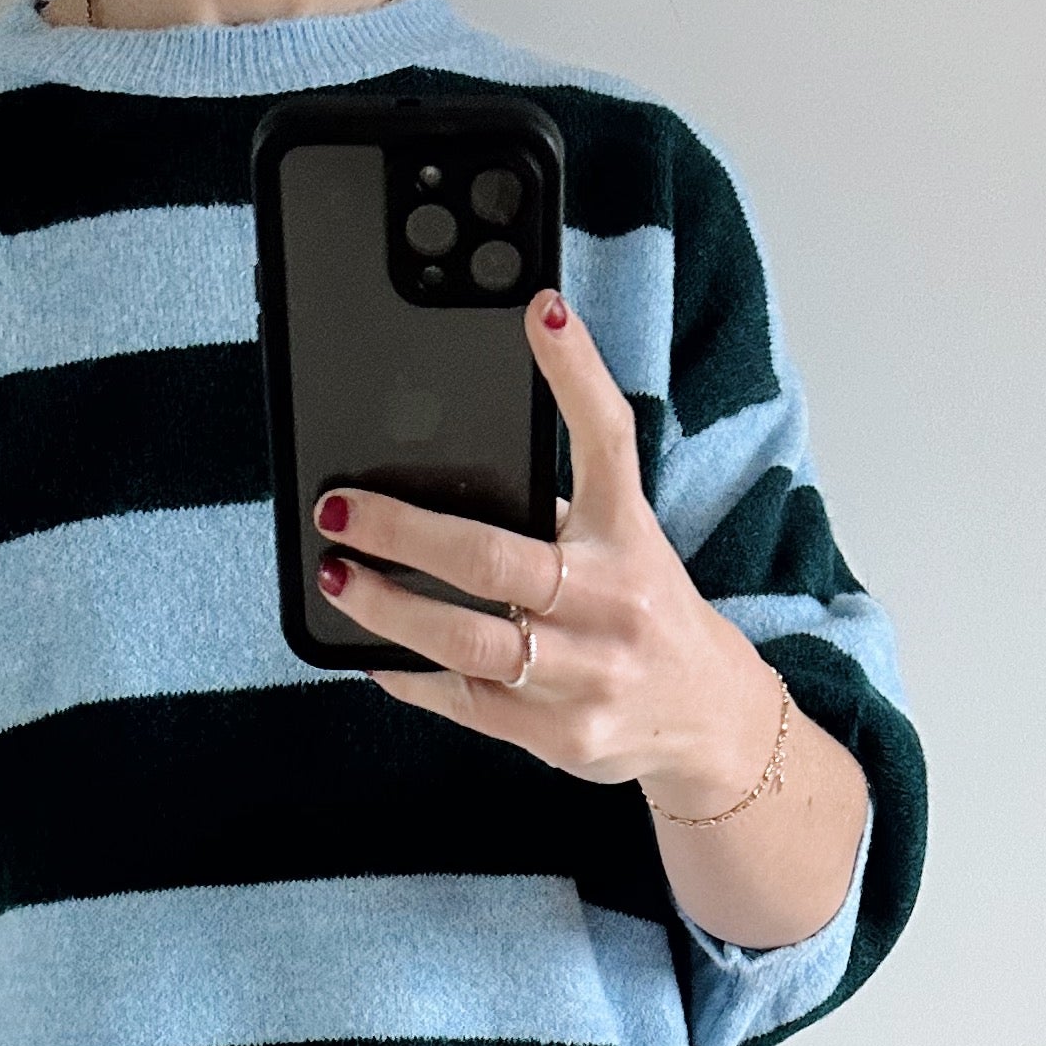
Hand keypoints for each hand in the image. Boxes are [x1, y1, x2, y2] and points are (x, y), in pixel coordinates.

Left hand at [315, 289, 781, 817]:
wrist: (706, 719)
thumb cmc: (643, 613)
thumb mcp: (624, 545)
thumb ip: (555, 515)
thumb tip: (441, 481)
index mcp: (629, 536)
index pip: (607, 440)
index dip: (576, 372)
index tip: (542, 311)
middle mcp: (612, 602)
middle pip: (495, 560)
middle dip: (405, 532)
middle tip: (340, 509)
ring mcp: (586, 676)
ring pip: (469, 642)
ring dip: (390, 610)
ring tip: (338, 579)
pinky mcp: (560, 734)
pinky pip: (466, 703)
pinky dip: (411, 675)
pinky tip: (373, 652)